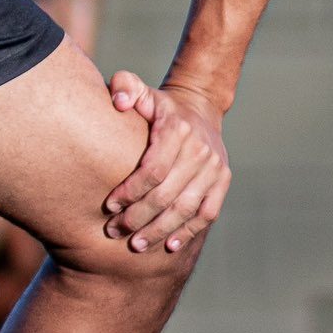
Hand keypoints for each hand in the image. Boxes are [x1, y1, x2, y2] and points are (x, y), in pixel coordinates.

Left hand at [103, 72, 229, 254]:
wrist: (199, 108)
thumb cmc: (158, 107)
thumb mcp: (141, 90)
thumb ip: (125, 87)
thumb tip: (120, 102)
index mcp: (177, 130)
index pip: (153, 170)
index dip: (130, 192)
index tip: (108, 205)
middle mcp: (200, 150)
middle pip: (167, 194)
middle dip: (138, 217)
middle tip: (114, 231)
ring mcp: (215, 168)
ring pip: (186, 208)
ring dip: (159, 230)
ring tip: (135, 245)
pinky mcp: (223, 182)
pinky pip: (207, 213)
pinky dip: (188, 232)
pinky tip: (169, 246)